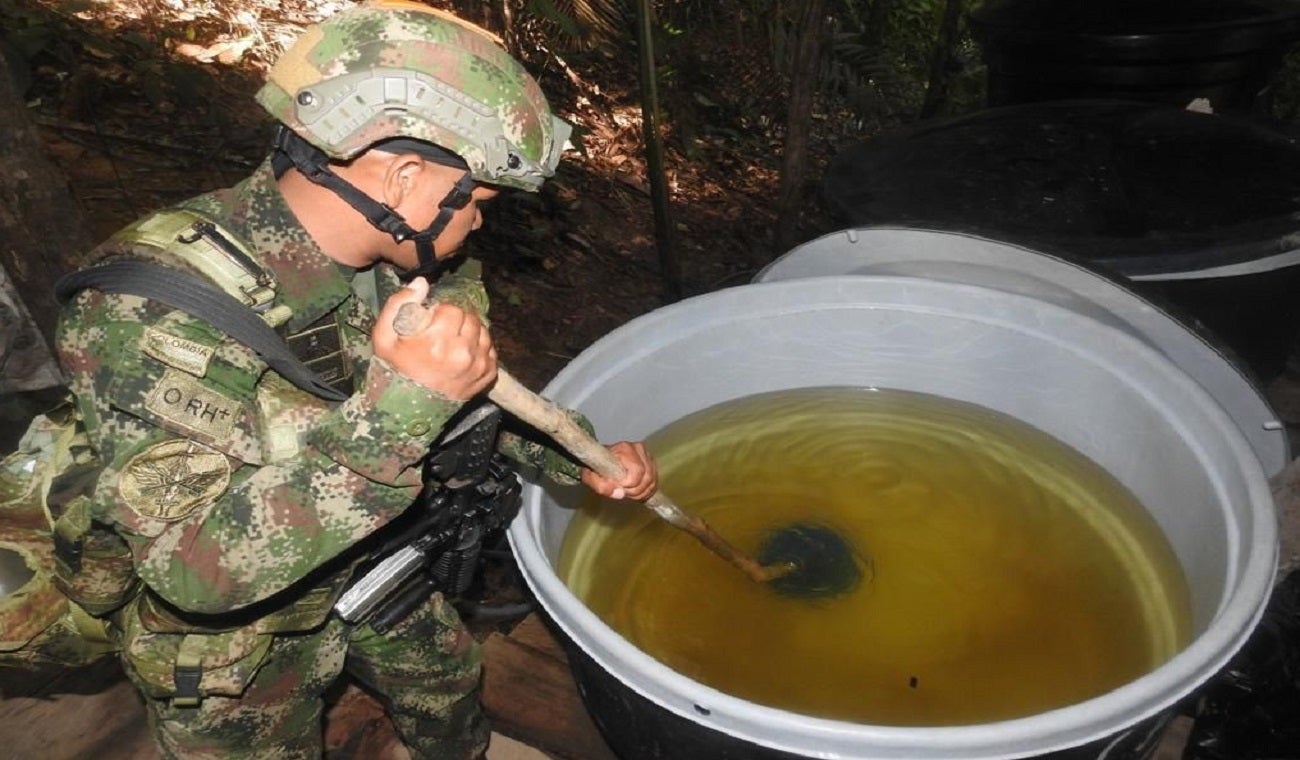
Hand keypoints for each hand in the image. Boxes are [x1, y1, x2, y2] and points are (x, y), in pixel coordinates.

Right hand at [372, 277, 496, 399]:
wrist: (406, 411)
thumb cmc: (394, 371)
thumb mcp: (384, 337)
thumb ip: (399, 304)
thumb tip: (422, 283)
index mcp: (438, 341)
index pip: (453, 309)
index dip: (440, 313)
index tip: (431, 323)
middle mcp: (463, 353)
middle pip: (470, 319)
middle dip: (457, 321)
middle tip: (443, 333)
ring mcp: (477, 366)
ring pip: (483, 333)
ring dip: (470, 333)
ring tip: (454, 342)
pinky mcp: (487, 377)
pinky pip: (491, 351)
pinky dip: (480, 349)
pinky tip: (464, 355)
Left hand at [581, 441, 657, 500]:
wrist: (601, 462)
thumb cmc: (596, 468)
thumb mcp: (590, 478)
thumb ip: (601, 486)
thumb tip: (620, 494)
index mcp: (624, 449)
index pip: (637, 471)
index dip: (630, 485)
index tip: (620, 487)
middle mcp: (638, 448)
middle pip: (647, 477)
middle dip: (636, 490)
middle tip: (624, 493)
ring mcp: (646, 455)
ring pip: (652, 480)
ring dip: (641, 492)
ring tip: (628, 492)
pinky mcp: (651, 462)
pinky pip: (655, 481)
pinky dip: (647, 490)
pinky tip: (636, 491)